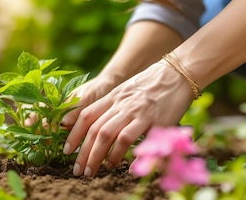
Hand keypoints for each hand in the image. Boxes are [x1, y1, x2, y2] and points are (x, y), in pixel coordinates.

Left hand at [63, 62, 193, 175]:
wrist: (179, 73)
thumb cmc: (154, 85)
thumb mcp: (128, 91)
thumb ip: (114, 107)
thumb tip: (101, 130)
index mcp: (113, 97)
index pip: (86, 115)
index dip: (73, 133)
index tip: (66, 150)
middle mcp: (121, 104)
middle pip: (94, 129)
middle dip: (83, 152)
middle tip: (77, 170)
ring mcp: (136, 111)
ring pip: (107, 134)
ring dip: (97, 156)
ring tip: (92, 171)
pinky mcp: (152, 120)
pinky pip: (130, 138)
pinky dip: (121, 154)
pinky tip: (119, 166)